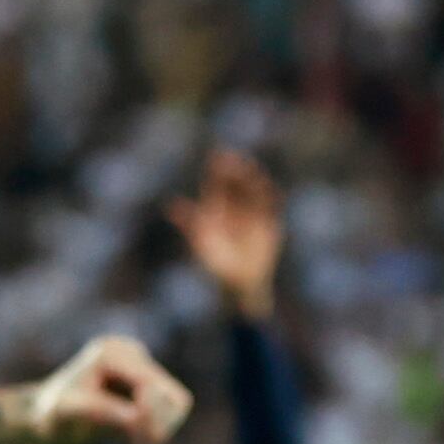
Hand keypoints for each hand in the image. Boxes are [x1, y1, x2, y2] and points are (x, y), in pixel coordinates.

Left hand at [25, 335, 193, 443]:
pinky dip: (158, 428)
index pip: (150, 385)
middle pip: (173, 395)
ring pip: (178, 403)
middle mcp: (130, 352)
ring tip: (136, 443)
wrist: (44, 417)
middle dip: (159, 424)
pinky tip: (136, 438)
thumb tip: (137, 418)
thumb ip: (101, 412)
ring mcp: (140, 364)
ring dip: (161, 428)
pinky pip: (172, 409)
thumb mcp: (68, 414)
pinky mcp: (147, 380)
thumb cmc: (51, 416)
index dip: (148, 418)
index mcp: (110, 353)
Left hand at [166, 148, 283, 318]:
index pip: (217, 184)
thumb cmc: (215, 267)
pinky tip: (272, 190)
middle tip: (236, 161)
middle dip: (237, 171)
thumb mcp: (200, 243)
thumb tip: (170, 204)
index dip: (218, 170)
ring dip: (254, 180)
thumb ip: (189, 223)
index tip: (218, 157)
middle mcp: (234, 208)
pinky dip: (273, 198)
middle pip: (236, 184)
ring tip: (253, 172)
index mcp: (215, 210)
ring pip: (254, 192)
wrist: (238, 286)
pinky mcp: (269, 225)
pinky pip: (272, 208)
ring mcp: (252, 216)